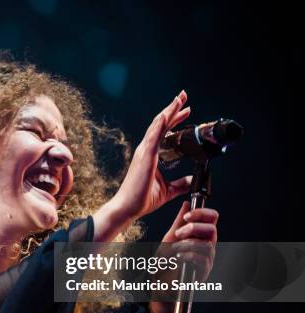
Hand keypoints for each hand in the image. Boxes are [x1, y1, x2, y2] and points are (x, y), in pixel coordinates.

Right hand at [110, 90, 192, 221]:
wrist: (128, 207)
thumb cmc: (142, 199)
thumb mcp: (168, 190)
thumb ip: (180, 183)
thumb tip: (192, 179)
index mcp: (150, 155)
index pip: (164, 132)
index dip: (175, 120)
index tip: (186, 111)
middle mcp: (146, 150)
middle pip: (161, 124)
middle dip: (173, 109)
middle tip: (183, 96)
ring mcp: (144, 152)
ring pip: (157, 126)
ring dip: (169, 111)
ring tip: (179, 99)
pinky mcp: (145, 157)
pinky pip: (153, 137)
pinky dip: (160, 125)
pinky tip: (166, 115)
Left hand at [149, 201, 218, 312]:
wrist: (160, 285)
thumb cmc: (166, 264)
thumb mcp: (169, 238)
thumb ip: (179, 222)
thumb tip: (186, 204)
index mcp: (200, 236)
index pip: (212, 218)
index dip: (202, 213)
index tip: (187, 216)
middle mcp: (207, 246)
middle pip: (212, 229)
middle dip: (193, 228)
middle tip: (179, 234)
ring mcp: (207, 260)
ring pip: (207, 244)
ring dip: (187, 244)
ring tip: (174, 250)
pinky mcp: (204, 272)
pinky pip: (203, 259)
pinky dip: (188, 255)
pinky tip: (178, 258)